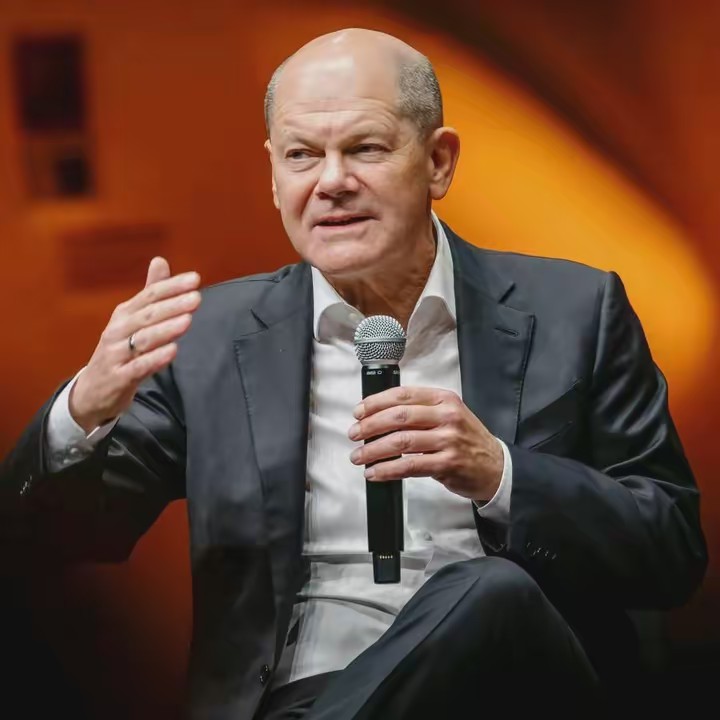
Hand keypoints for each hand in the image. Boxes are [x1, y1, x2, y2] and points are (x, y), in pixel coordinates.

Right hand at [69, 257, 201, 432]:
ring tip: (187, 321)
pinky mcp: (119, 377)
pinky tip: (173, 351)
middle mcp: (118, 330)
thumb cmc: (119, 350)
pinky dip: (155, 358)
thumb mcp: (132, 320)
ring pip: (143, 339)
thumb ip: (150, 293)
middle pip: (147, 315)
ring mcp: (116, 354)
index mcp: (124, 314)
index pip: (150, 295)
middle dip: (173, 305)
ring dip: (166, 329)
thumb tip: (160, 260)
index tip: (195, 279)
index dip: (171, 286)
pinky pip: (138, 366)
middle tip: (196, 298)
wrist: (93, 390)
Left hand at [348, 387, 502, 501]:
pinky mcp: (446, 464)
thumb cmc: (467, 440)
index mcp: (444, 399)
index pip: (403, 395)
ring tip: (358, 456)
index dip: (375, 402)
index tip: (358, 411)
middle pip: (398, 416)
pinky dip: (387, 469)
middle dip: (370, 425)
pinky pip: (409, 466)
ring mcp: (448, 440)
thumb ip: (420, 411)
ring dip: (373, 449)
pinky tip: (374, 472)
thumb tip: (378, 415)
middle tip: (354, 434)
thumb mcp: (449, 415)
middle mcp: (447, 416)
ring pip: (400, 441)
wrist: (496, 467)